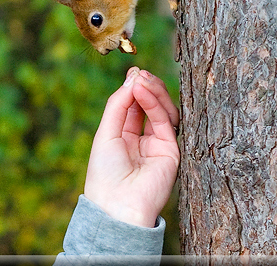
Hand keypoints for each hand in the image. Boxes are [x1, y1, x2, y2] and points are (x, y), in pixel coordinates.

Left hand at [84, 67, 179, 227]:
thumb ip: (118, 104)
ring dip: (153, 91)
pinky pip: (165, 120)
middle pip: (149, 104)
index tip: (134, 71)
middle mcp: (143, 138)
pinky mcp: (171, 150)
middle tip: (140, 73)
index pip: (133, 105)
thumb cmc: (105, 173)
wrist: (116, 205)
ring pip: (161, 109)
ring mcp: (158, 144)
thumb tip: (133, 77)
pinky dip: (155, 102)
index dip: (134, 87)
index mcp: (124, 136)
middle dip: (146, 86)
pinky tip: (143, 90)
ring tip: (142, 79)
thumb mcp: (106, 132)